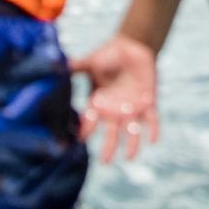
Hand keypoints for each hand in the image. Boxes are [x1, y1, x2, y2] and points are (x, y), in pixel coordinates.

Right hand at [72, 34, 157, 162]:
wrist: (133, 46)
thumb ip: (77, 66)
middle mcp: (114, 111)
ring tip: (129, 157)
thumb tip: (55, 64)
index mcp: (99, 104)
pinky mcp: (148, 102)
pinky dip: (153, 128)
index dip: (86, 128)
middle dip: (109, 146)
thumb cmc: (108, 55)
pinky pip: (152, 118)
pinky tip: (153, 139)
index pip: (91, 120)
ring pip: (132, 130)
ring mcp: (132, 109)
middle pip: (111, 132)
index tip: (80, 138)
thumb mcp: (91, 61)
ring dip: (131, 143)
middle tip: (105, 162)